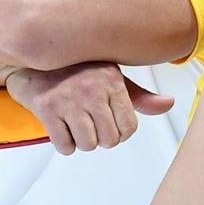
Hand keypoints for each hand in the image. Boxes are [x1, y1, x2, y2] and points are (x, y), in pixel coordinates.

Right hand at [6, 63, 174, 154]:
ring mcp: (68, 99)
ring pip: (87, 145)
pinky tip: (62, 126)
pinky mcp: (46, 109)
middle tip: (92, 124)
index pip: (129, 127)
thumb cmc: (77, 68)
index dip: (121, 133)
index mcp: (112, 80)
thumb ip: (140, 96)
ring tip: (77, 124)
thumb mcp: (111, 75)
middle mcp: (91, 89)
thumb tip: (169, 103)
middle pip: (109, 140)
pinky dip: (65, 144)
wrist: (34, 58)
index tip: (111, 125)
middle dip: (101, 139)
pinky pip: (64, 146)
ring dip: (82, 142)